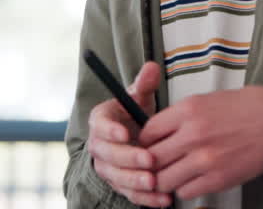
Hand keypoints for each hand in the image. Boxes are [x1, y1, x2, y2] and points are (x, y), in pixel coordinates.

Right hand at [87, 61, 168, 206]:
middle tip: (149, 160)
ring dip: (135, 181)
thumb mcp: (140, 98)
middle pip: (108, 155)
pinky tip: (162, 199)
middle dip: (128, 159)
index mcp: (101, 120)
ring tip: (154, 182)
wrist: (133, 136)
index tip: (125, 133)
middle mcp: (100, 146)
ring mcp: (108, 167)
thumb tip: (151, 67)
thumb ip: (144, 84)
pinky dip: (144, 198)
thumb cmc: (136, 114)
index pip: (100, 124)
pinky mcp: (118, 184)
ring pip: (117, 177)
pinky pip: (128, 193)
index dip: (110, 130)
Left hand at [139, 86, 262, 201]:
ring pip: (164, 181)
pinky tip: (193, 180)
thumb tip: (163, 129)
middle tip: (156, 165)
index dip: (144, 142)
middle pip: (150, 159)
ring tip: (174, 175)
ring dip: (166, 180)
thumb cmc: (252, 107)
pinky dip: (185, 189)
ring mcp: (204, 159)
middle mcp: (193, 135)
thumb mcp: (210, 99)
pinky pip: (185, 192)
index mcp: (189, 110)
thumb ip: (183, 115)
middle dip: (149, 164)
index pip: (147, 132)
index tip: (148, 145)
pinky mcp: (218, 179)